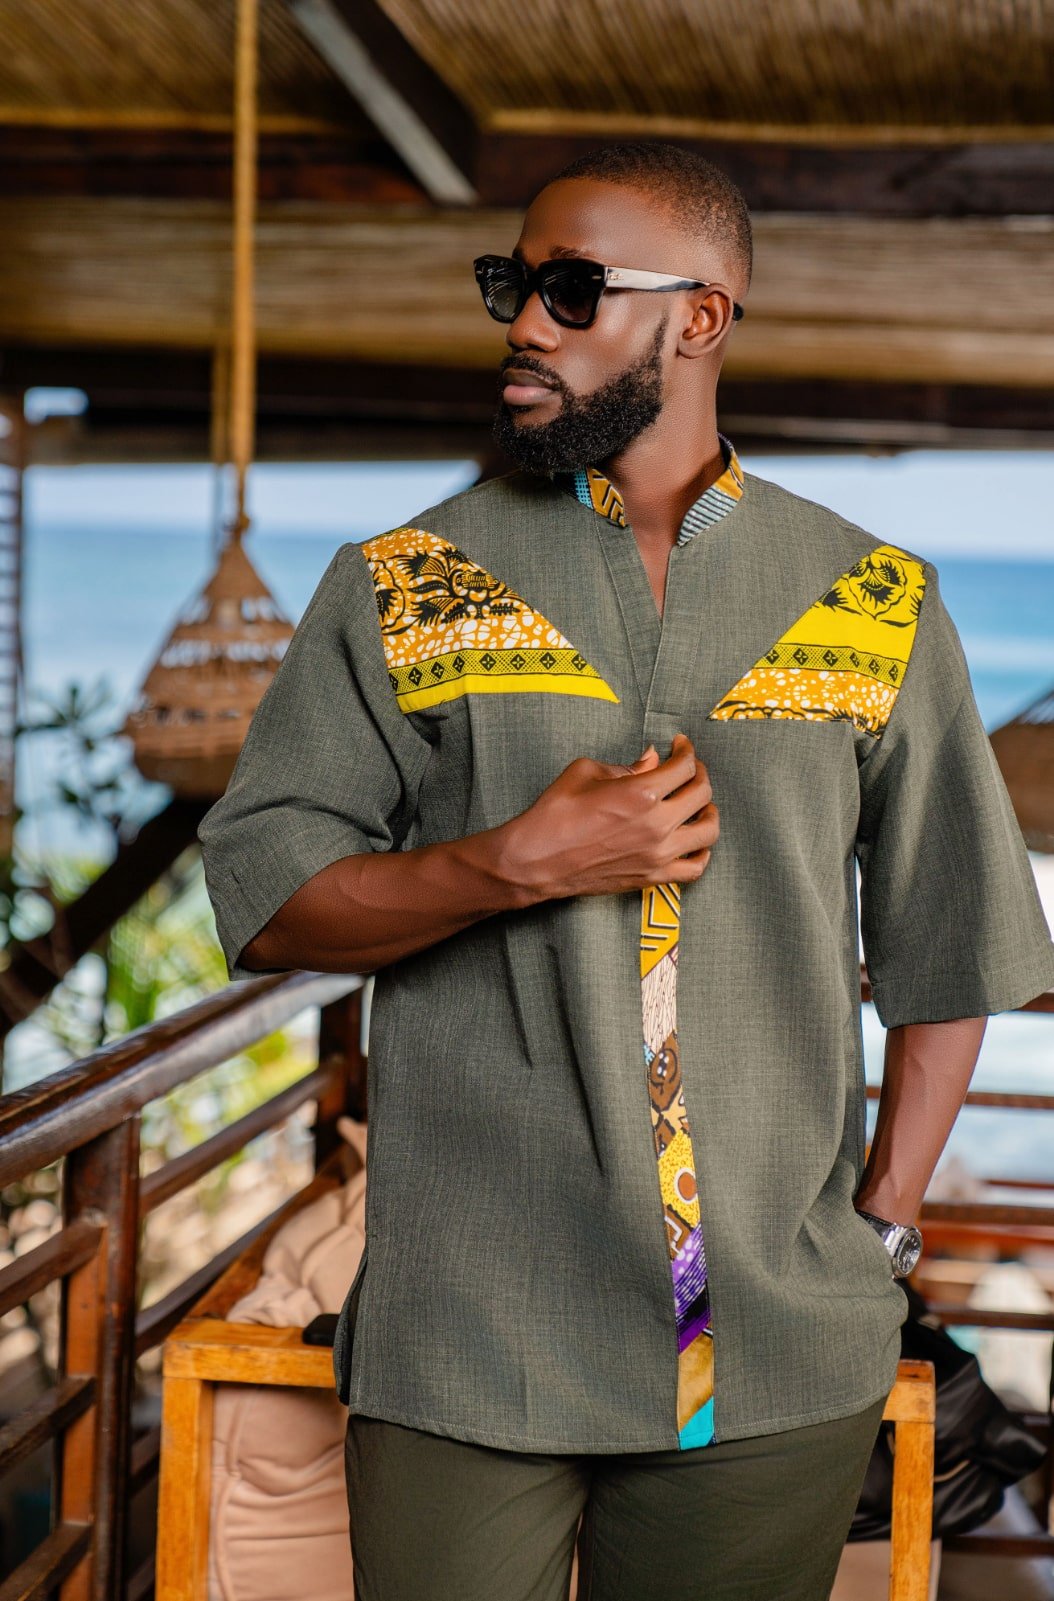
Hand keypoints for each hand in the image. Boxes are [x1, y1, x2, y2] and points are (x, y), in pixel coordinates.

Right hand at [498, 733, 718, 903]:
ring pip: (708, 831)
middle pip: (702, 794)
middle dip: (700, 775)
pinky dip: (702, 852)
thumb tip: (652, 760)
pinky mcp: (652, 877)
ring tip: (700, 805)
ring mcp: (658, 854)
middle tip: (690, 769)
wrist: (536, 860)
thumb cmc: (555, 814)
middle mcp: (656, 824)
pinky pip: (695, 868)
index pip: (684, 766)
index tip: (681, 746)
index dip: (687, 750)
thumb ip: (627, 766)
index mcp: (641, 793)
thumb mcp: (587, 772)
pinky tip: (694, 841)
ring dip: (709, 812)